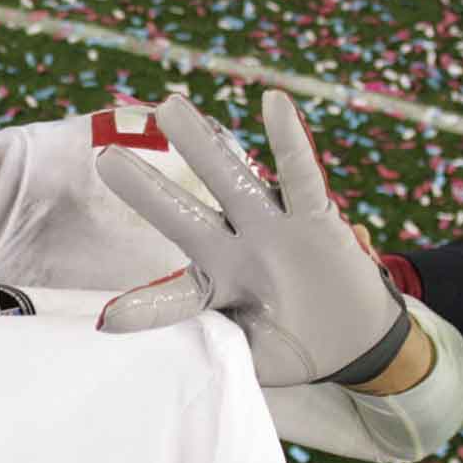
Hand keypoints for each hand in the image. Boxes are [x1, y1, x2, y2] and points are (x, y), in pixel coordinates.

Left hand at [95, 90, 416, 388]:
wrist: (357, 338)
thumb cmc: (293, 345)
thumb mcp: (254, 356)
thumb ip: (221, 350)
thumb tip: (185, 359)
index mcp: (214, 286)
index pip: (172, 297)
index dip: (144, 309)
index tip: (107, 320)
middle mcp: (234, 250)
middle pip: (183, 215)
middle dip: (146, 189)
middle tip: (105, 157)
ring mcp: (271, 231)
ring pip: (232, 182)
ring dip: (203, 145)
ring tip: (168, 108)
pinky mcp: (315, 220)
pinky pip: (303, 178)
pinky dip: (291, 142)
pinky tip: (275, 103)